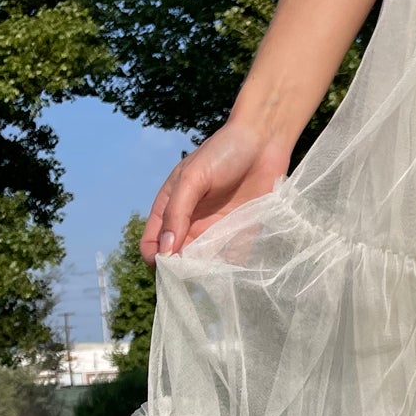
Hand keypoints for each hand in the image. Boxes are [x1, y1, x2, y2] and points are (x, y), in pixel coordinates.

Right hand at [142, 122, 292, 265]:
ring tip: (213, 272)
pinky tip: (233, 269)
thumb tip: (165, 250)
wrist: (263, 142)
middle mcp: (190, 224)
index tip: (169, 264)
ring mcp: (215, 231)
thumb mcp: (193, 178)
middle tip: (194, 273)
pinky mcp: (240, 234)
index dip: (156, 258)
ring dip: (205, 273)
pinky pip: (230, 260)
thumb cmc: (223, 153)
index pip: (152, 244)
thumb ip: (177, 212)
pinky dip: (229, 269)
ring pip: (202, 265)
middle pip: (177, 260)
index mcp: (170, 209)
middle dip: (181, 272)